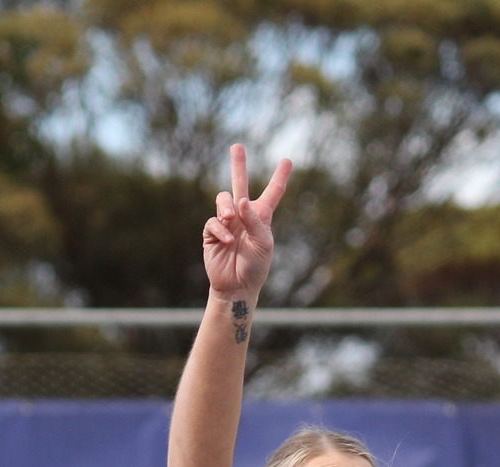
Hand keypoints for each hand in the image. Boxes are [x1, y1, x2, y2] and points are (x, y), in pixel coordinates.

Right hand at [203, 144, 291, 299]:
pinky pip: (213, 221)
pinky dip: (220, 229)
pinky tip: (227, 240)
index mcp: (261, 217)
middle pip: (240, 184)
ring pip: (222, 199)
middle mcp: (243, 216)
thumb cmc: (255, 267)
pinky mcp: (212, 233)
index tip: (287, 160)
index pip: (272, 193)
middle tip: (237, 146)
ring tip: (230, 217)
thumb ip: (254, 220)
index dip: (280, 177)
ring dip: (226, 206)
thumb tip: (240, 200)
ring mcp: (226, 222)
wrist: (237, 287)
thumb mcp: (263, 243)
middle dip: (238, 165)